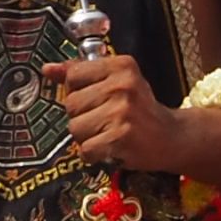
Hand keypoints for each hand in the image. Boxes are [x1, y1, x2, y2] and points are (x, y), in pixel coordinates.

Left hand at [43, 54, 176, 173]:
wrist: (172, 138)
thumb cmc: (141, 110)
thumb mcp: (117, 82)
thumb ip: (81, 74)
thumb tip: (48, 69)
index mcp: (121, 65)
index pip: (74, 76)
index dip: (78, 92)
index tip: (96, 99)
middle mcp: (123, 85)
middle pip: (70, 104)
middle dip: (82, 117)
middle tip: (105, 120)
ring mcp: (122, 111)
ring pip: (75, 128)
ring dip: (87, 137)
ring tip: (108, 134)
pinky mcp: (121, 136)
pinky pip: (86, 149)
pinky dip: (94, 154)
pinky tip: (109, 148)